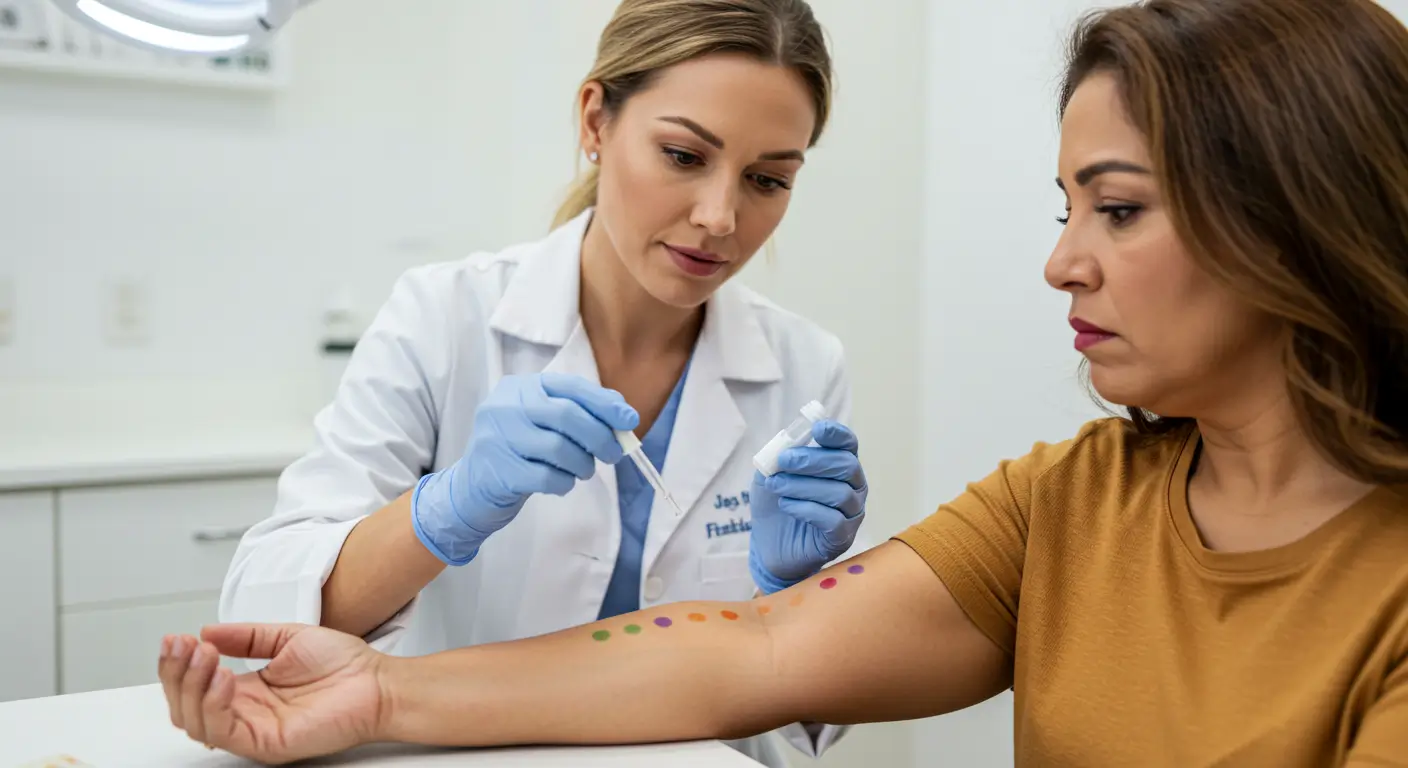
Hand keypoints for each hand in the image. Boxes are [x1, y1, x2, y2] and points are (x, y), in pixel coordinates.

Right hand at [158, 623, 384, 764]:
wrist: (378, 682)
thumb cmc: (343, 664)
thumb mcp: (286, 637)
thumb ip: (246, 636)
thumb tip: (207, 631)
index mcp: (246, 690)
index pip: (193, 686)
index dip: (178, 663)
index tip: (176, 637)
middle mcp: (244, 712)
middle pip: (184, 706)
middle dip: (175, 673)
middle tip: (180, 645)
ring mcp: (253, 730)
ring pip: (195, 721)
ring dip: (190, 686)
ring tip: (203, 655)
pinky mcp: (265, 743)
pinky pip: (224, 732)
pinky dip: (214, 703)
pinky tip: (222, 676)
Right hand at [412, 373, 638, 564]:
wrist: (472, 488)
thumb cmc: (519, 451)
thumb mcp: (542, 423)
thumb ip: (578, 415)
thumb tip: (624, 418)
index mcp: (521, 387)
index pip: (571, 387)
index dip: (604, 403)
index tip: (630, 420)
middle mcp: (505, 406)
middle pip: (567, 416)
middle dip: (600, 436)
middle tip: (614, 454)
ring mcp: (497, 437)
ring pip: (559, 448)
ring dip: (583, 464)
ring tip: (583, 470)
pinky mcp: (498, 470)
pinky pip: (547, 476)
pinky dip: (565, 483)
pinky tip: (563, 483)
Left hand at [748, 419, 867, 592]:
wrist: (770, 546)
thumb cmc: (776, 504)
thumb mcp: (769, 475)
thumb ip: (777, 457)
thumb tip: (786, 442)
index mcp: (839, 466)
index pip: (849, 444)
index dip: (837, 434)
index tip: (817, 429)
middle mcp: (853, 487)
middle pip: (847, 466)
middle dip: (813, 460)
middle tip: (784, 461)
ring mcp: (851, 514)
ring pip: (839, 493)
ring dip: (803, 486)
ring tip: (777, 486)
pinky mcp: (842, 538)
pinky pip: (834, 520)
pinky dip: (806, 509)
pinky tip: (786, 505)